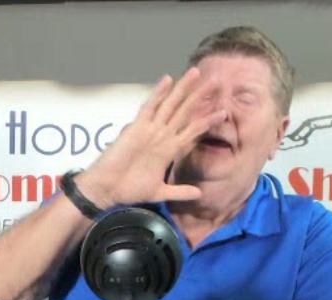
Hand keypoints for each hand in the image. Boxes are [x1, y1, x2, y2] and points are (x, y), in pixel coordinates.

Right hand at [75, 66, 227, 208]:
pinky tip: (168, 80)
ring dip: (183, 89)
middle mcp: (161, 136)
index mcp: (168, 149)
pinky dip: (158, 94)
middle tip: (216, 81)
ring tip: (197, 73)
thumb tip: (199, 194)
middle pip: (185, 112)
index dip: (206, 121)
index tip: (223, 111)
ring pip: (171, 105)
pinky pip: (149, 107)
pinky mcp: (136, 128)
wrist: (108, 189)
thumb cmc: (129, 189)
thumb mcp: (159, 192)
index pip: (191, 131)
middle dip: (200, 97)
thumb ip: (179, 192)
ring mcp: (150, 129)